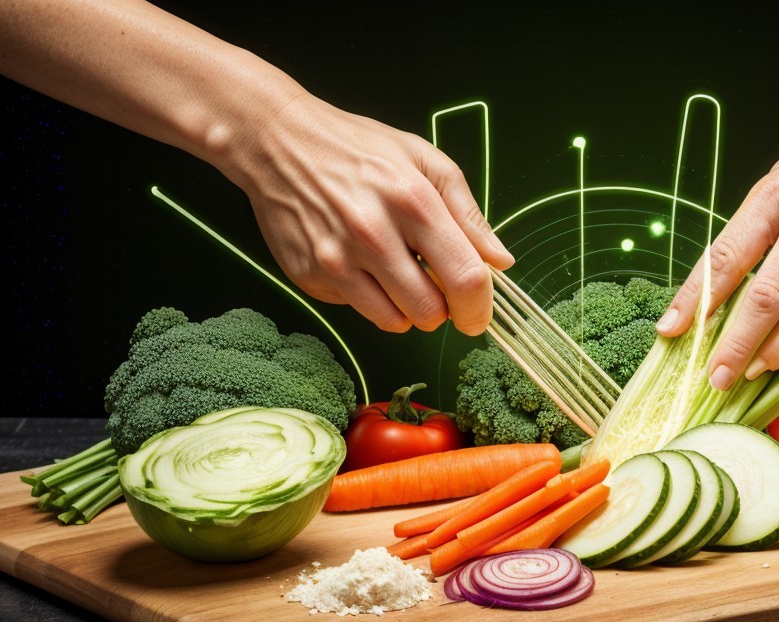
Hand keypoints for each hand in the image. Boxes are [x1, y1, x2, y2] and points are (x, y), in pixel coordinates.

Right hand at [223, 93, 513, 335]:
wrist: (278, 141)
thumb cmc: (359, 149)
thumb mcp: (425, 161)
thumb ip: (468, 214)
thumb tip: (501, 261)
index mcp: (413, 201)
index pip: (465, 277)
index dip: (479, 307)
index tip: (478, 315)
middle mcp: (373, 234)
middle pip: (430, 312)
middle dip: (442, 309)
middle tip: (433, 285)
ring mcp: (336, 259)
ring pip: (394, 322)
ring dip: (407, 310)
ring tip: (398, 274)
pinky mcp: (309, 276)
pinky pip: (357, 310)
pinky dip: (369, 298)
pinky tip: (361, 264)